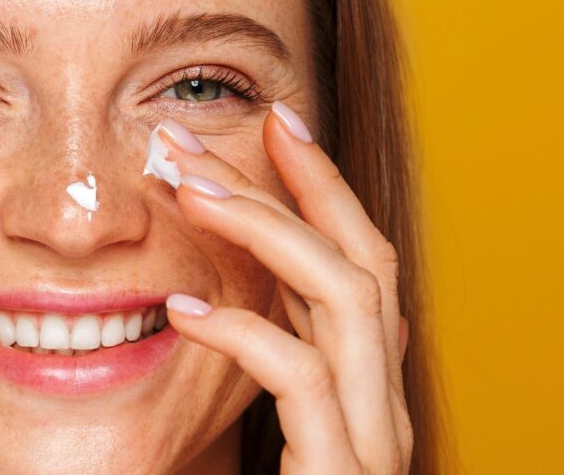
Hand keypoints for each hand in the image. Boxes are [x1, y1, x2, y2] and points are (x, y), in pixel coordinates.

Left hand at [158, 103, 412, 473]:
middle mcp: (381, 401)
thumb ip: (262, 366)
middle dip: (293, 184)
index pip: (355, 260)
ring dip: (268, 232)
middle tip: (213, 131)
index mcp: (361, 383)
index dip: (321, 186)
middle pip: (362, 260)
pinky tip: (183, 312)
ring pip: (348, 301)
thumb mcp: (274, 428)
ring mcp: (372, 438)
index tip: (272, 123)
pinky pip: (305, 384)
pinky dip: (246, 334)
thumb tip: (216, 302)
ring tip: (187, 188)